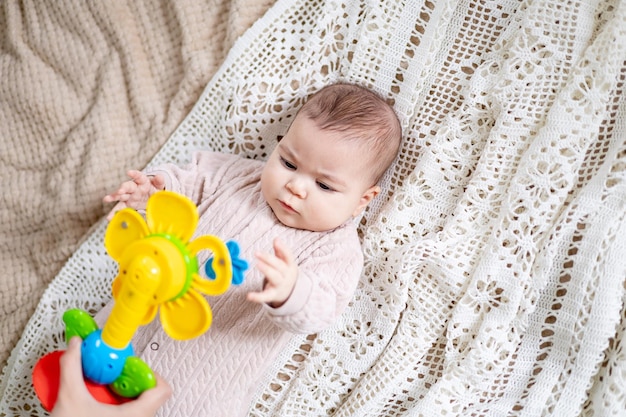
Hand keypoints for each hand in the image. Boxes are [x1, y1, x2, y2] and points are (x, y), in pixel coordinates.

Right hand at [50, 337, 170, 416]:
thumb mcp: (70, 398)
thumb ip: (72, 368)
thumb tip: (75, 347)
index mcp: (137, 415)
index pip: (162, 390)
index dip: (149, 374)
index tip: (131, 368)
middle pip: (150, 396)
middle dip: (132, 382)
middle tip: (116, 376)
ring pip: (139, 407)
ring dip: (124, 394)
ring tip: (106, 389)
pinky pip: (130, 414)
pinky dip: (119, 406)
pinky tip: (101, 404)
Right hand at [103, 170, 164, 219]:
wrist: (152, 197)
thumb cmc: (155, 189)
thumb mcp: (159, 185)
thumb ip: (159, 181)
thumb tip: (159, 176)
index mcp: (142, 181)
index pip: (139, 176)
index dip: (134, 174)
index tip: (129, 172)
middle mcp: (134, 188)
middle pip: (127, 186)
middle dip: (123, 188)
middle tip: (120, 191)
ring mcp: (129, 196)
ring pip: (120, 196)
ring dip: (114, 197)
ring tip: (106, 199)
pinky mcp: (127, 204)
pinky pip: (120, 208)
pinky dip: (114, 213)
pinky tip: (109, 217)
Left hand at [247, 238, 297, 307]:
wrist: (290, 293)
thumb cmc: (284, 273)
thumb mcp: (285, 263)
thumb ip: (280, 251)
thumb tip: (276, 239)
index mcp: (290, 266)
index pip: (288, 256)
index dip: (283, 248)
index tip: (276, 241)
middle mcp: (286, 276)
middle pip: (279, 266)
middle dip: (269, 259)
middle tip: (257, 252)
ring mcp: (280, 285)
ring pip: (274, 277)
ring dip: (266, 270)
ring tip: (257, 264)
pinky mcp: (272, 295)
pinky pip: (265, 296)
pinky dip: (257, 297)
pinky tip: (249, 296)